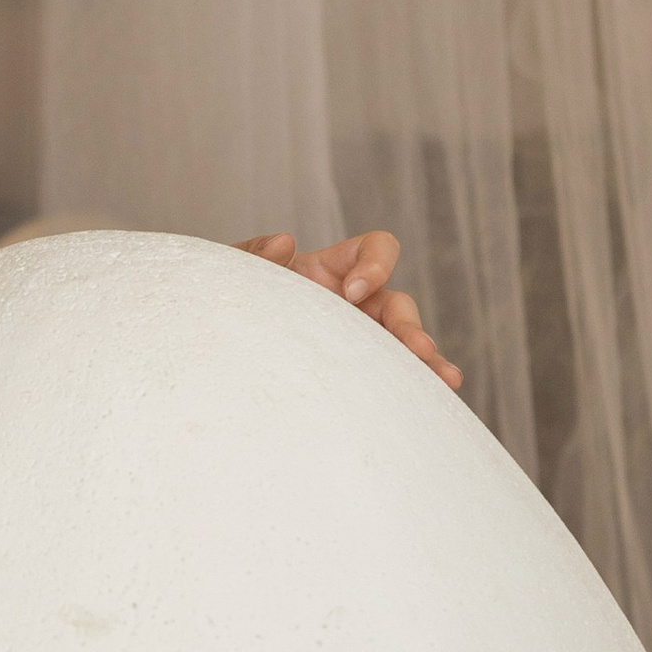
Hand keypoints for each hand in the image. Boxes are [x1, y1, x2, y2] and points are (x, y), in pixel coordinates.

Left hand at [240, 227, 462, 390]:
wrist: (205, 349)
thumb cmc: (224, 301)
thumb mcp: (233, 273)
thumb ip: (254, 255)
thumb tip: (285, 243)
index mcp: (329, 272)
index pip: (375, 249)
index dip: (376, 263)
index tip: (352, 290)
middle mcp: (352, 307)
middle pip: (398, 306)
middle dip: (410, 327)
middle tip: (418, 350)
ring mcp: (354, 345)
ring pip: (402, 350)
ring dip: (426, 363)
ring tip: (447, 382)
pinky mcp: (349, 379)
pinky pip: (385, 384)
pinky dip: (407, 392)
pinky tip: (428, 409)